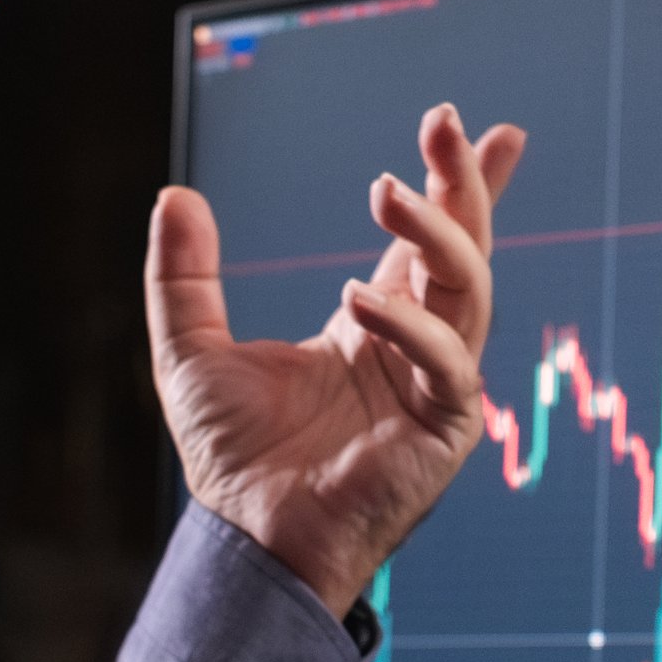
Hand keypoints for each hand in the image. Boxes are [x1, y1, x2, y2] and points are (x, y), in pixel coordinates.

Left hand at [147, 101, 526, 615]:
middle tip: (443, 122)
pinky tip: (361, 301)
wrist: (247, 539)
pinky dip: (411, 324)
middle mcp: (418, 346)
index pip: (429, 240)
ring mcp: (439, 385)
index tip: (485, 130)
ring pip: (469, 289)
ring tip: (386, 189)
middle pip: (464, 247)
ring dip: (437, 233)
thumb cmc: (234, 459)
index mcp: (376, 324)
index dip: (458, 184)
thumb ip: (185, 277)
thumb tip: (175, 195)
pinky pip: (448, 360)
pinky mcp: (446, 428)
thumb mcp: (190, 350)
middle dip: (462, 182)